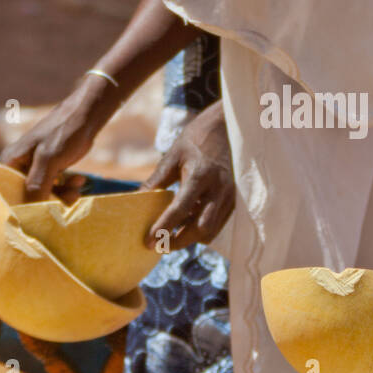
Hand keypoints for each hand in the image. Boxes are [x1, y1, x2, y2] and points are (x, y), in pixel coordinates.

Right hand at [0, 74, 115, 200]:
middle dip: (50, 199)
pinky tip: (79, 180)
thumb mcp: (49, 159)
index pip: (8, 194)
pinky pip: (53, 188)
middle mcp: (17, 167)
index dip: (25, 205)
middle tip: (71, 196)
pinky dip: (66, 188)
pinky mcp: (48, 170)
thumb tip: (29, 210)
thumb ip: (37, 183)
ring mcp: (33, 169)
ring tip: (77, 185)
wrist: (85, 116)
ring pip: (43, 194)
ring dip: (62, 194)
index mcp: (9, 162)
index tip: (47, 208)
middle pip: (28, 197)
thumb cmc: (64, 132)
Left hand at [144, 100, 234, 250]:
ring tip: (173, 234)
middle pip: (201, 228)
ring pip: (212, 230)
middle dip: (180, 241)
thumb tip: (137, 200)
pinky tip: (189, 221)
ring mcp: (230, 196)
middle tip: (159, 245)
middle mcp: (219, 189)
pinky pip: (219, 223)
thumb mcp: (173, 155)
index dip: (164, 228)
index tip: (149, 241)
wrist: (228, 127)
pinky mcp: (235, 200)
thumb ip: (157, 181)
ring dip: (192, 237)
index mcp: (201, 175)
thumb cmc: (196, 139)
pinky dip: (203, 228)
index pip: (181, 209)